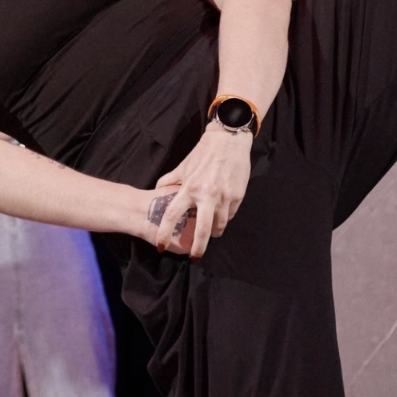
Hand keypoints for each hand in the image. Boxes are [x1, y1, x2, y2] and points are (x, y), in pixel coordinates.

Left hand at [150, 123, 251, 257]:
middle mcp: (207, 195)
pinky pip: (230, 215)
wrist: (228, 140)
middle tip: (195, 256)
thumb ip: (170, 181)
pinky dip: (225, 217)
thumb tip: (158, 191)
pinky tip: (222, 213)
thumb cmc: (203, 154)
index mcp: (189, 188)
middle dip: (198, 248)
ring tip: (211, 232)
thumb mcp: (183, 166)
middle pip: (202, 230)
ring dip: (214, 231)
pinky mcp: (237, 196)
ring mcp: (224, 197)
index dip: (165, 233)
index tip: (160, 245)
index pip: (172, 215)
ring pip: (219, 225)